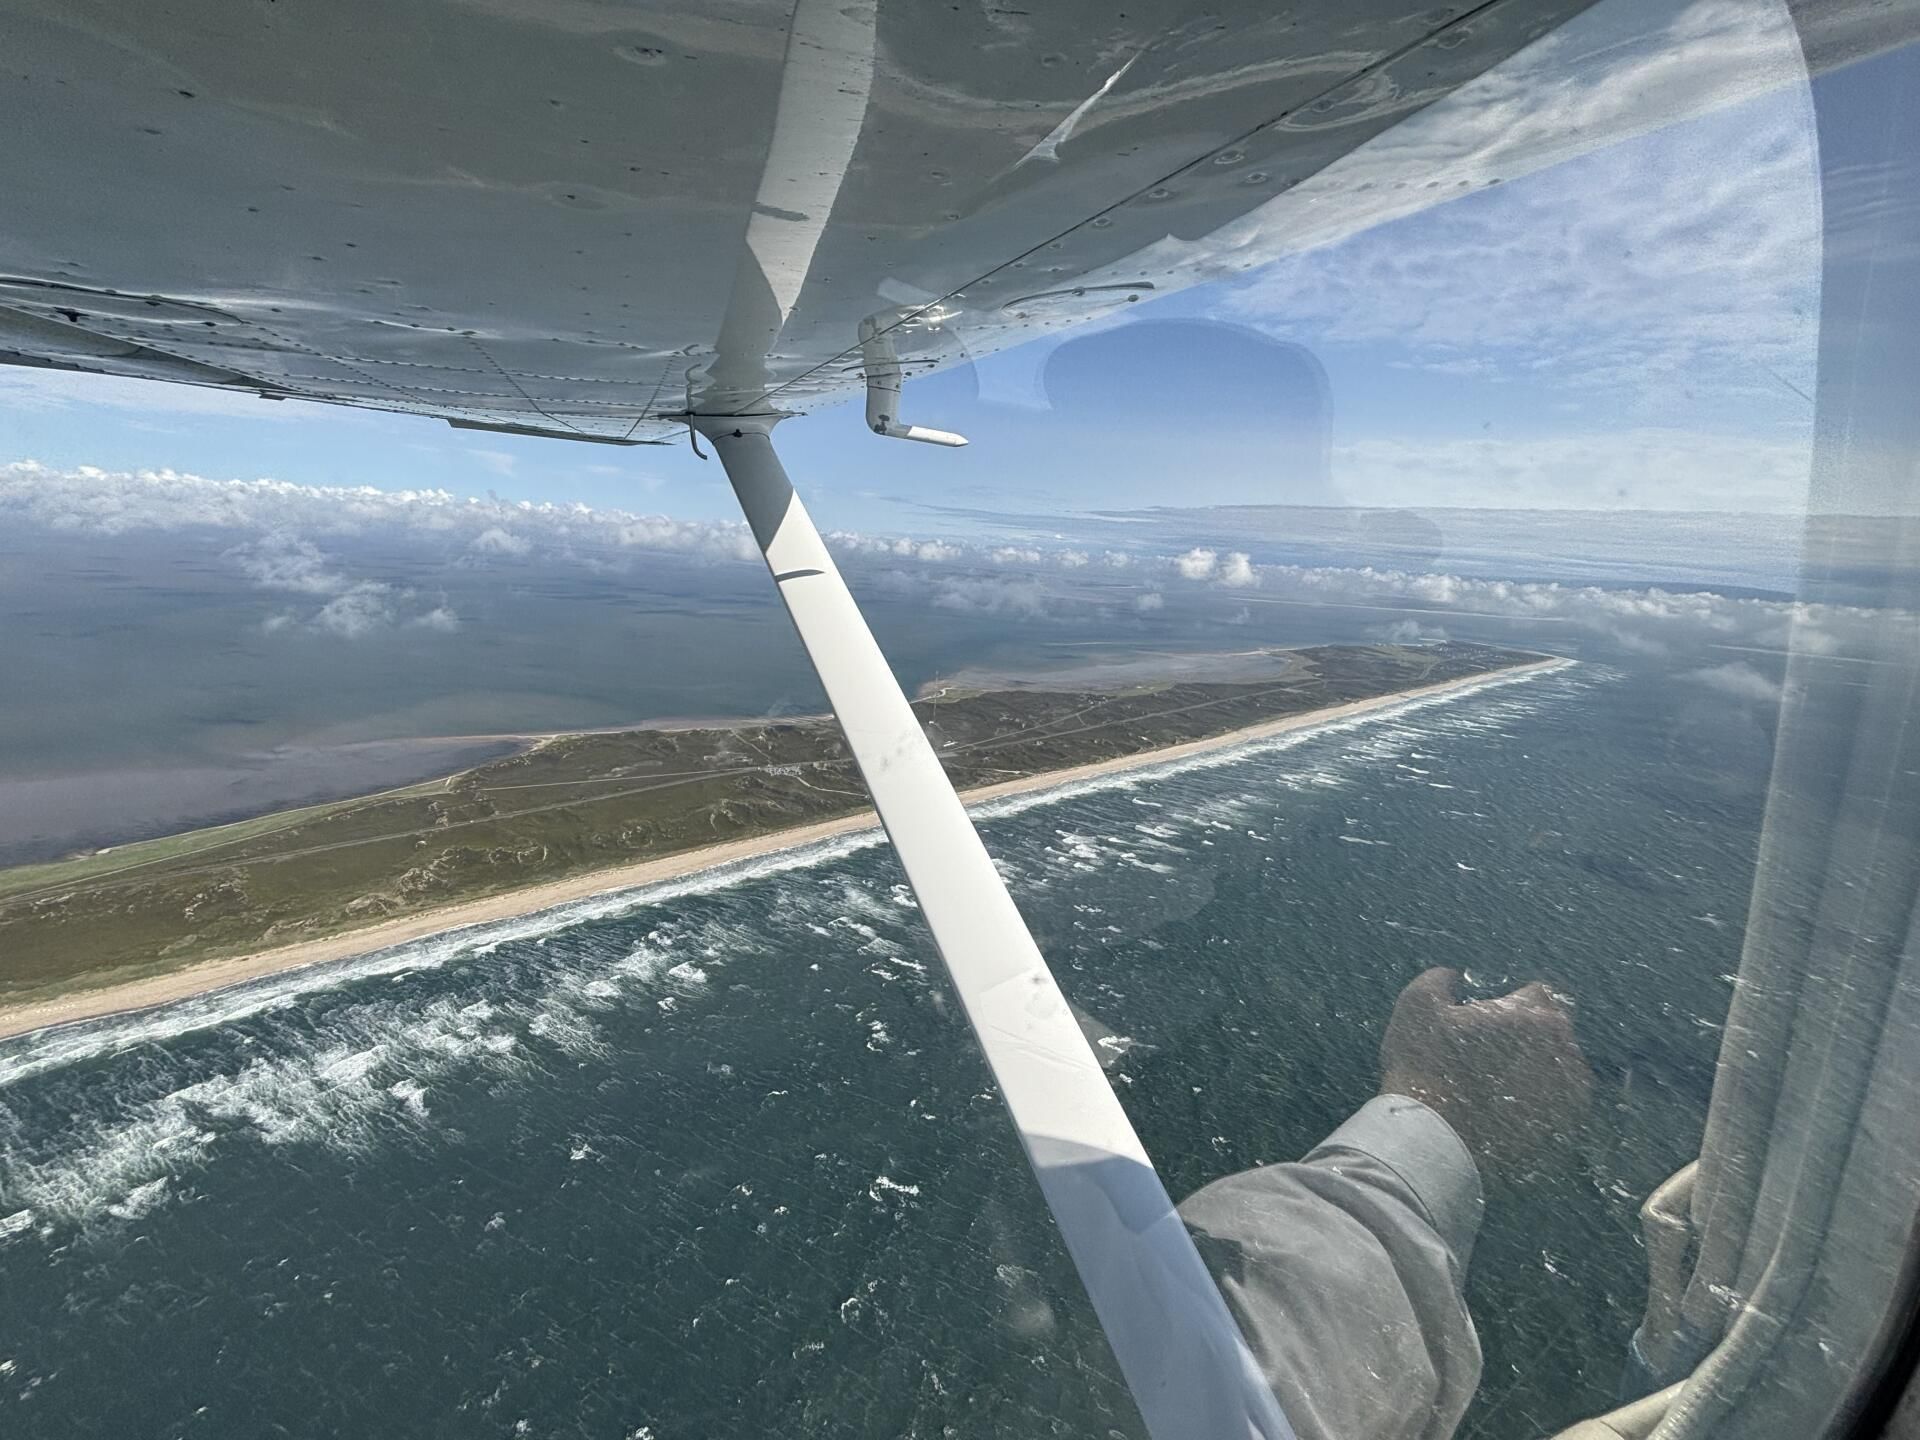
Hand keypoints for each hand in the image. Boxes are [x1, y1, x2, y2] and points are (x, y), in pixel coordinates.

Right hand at [1379, 966, 1593, 1176]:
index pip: (1538, 994)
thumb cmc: (1424, 1066)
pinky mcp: (1564, 1125)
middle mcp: (1561, 1048)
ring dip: (1543, 1065)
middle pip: (1554, 1029)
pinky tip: (1517, 1104)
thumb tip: (1453, 976)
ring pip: (1562, 1065)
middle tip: (1496, 1049)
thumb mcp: (1418, 1006)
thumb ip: (1439, 980)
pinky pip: (1564, 1101)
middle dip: (1531, 1033)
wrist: (1434, 1138)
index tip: (1492, 1016)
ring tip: (1507, 1080)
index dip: (1513, 1001)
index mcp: (1531, 1015)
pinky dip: (1547, 1099)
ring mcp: (1567, 1091)